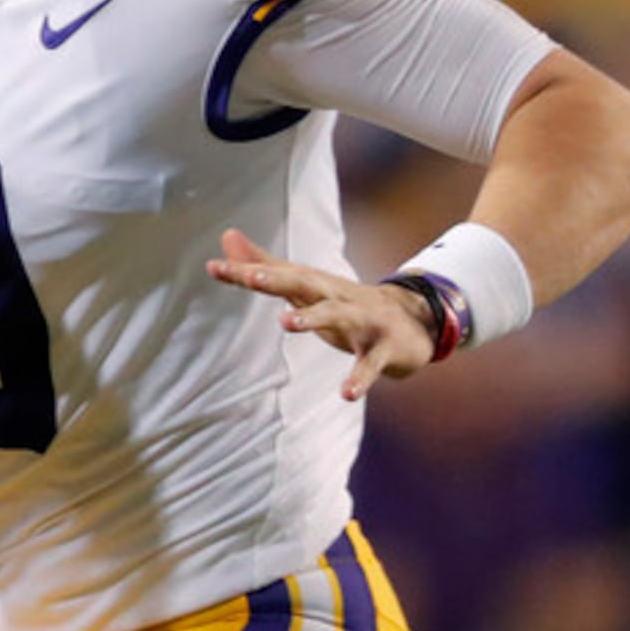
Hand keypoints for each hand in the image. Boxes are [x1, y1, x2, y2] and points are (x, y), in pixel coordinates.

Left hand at [206, 228, 439, 401]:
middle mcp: (337, 297)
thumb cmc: (348, 304)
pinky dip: (359, 379)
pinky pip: (370, 364)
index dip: (246, 271)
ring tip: (285, 323)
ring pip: (337, 316)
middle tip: (252, 277)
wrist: (416, 320)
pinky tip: (346, 394)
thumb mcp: (306, 286)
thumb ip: (265, 264)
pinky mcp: (384, 349)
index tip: (213, 267)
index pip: (278, 275)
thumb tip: (226, 236)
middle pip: (304, 285)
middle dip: (278, 280)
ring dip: (312, 318)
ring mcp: (363, 321)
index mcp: (316, 286)